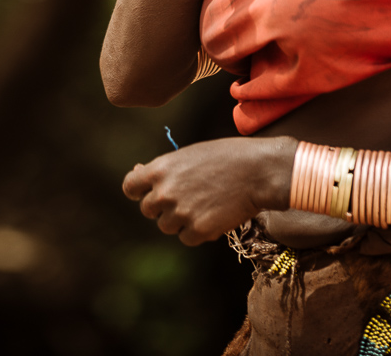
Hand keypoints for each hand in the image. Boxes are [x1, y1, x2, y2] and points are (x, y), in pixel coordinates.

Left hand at [122, 136, 295, 245]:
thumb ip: (166, 168)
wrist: (259, 171)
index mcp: (161, 168)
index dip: (139, 190)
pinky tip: (216, 214)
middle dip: (164, 205)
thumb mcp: (192, 154)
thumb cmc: (228, 156)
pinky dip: (198, 230)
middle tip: (190, 195)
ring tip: (206, 202)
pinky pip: (187, 237)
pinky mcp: (198, 231)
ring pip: (167, 226)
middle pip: (149, 210)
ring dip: (181, 219)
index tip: (149, 191)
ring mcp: (180, 213)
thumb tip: (138, 174)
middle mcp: (165, 192)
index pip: (130, 187)